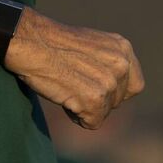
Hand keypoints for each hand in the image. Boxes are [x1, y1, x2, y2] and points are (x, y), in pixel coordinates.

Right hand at [5, 10, 144, 129]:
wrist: (28, 40)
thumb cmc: (52, 43)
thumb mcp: (91, 45)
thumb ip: (108, 62)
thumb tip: (115, 87)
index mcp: (122, 48)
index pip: (134, 85)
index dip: (112, 91)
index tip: (91, 82)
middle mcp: (121, 64)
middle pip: (118, 101)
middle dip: (97, 98)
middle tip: (73, 82)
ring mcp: (109, 81)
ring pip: (104, 112)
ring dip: (84, 107)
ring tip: (66, 87)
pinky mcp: (94, 98)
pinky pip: (92, 122)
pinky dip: (76, 116)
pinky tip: (64, 98)